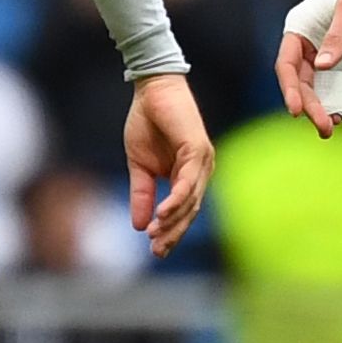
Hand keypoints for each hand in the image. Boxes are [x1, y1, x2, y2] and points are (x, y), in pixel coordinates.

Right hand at [124, 71, 216, 243]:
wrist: (150, 90)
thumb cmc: (147, 124)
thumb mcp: (139, 166)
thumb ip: (143, 194)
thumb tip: (139, 225)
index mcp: (189, 175)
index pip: (184, 211)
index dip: (170, 231)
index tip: (155, 251)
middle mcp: (201, 170)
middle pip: (191, 211)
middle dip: (174, 233)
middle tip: (157, 252)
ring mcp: (202, 160)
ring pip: (191, 199)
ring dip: (173, 220)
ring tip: (156, 236)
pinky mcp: (198, 149)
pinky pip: (188, 181)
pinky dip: (177, 199)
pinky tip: (163, 214)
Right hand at [272, 0, 341, 134]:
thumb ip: (337, 36)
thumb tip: (323, 66)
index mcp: (299, 27)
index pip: (286, 65)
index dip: (289, 89)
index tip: (295, 111)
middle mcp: (306, 41)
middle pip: (300, 80)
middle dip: (309, 105)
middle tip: (324, 128)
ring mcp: (322, 49)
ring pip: (315, 85)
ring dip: (319, 106)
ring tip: (328, 130)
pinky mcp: (341, 54)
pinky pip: (332, 82)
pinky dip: (334, 99)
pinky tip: (339, 116)